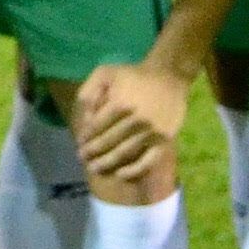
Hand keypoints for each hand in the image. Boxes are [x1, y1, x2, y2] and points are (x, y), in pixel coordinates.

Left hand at [71, 58, 193, 192]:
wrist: (168, 76)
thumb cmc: (133, 75)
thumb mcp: (105, 73)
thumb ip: (89, 93)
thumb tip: (85, 121)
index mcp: (119, 103)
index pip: (96, 127)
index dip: (85, 137)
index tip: (80, 143)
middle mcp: (136, 120)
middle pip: (108, 142)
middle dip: (92, 152)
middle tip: (82, 158)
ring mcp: (151, 133)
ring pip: (124, 153)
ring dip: (107, 163)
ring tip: (94, 168)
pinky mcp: (164, 141)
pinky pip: (148, 161)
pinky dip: (133, 171)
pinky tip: (120, 175)